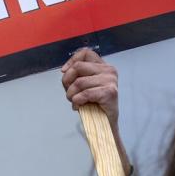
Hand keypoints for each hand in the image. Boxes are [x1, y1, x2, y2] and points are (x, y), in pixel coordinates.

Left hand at [62, 48, 130, 174]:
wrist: (104, 122)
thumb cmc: (92, 103)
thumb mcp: (82, 85)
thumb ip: (76, 74)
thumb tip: (64, 70)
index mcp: (103, 66)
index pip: (86, 53)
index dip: (71, 60)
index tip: (64, 72)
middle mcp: (109, 70)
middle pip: (78, 67)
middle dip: (67, 81)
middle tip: (69, 93)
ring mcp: (111, 81)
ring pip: (79, 82)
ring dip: (71, 95)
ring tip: (74, 101)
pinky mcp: (110, 92)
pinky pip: (84, 94)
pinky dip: (77, 101)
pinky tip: (79, 106)